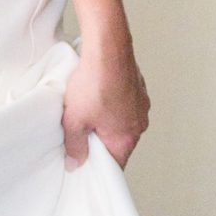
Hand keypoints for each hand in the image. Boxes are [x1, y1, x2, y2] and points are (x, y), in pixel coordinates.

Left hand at [62, 36, 149, 167]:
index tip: (84, 162)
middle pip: (118, 143)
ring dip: (104, 120)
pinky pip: (124, 104)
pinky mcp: (138, 89)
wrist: (107, 49)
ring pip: (121, 122)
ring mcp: (141, 105)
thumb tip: (75, 163)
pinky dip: (111, 103)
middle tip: (79, 132)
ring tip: (86, 108)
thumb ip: (74, 145)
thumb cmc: (94, 83)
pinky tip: (96, 93)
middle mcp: (139, 124)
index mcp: (126, 138)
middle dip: (98, 140)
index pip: (115, 165)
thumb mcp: (74, 120)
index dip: (97, 166)